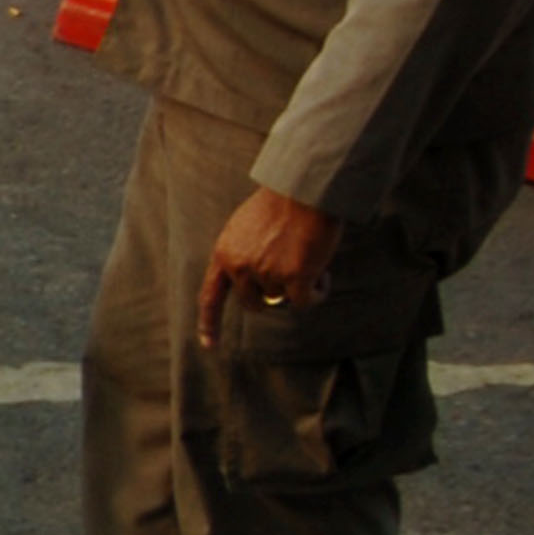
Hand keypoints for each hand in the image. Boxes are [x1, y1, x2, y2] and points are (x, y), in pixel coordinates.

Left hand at [197, 186, 343, 348]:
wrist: (304, 189)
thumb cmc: (281, 203)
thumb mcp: (245, 227)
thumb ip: (243, 255)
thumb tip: (256, 287)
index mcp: (224, 254)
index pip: (210, 296)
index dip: (210, 323)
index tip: (209, 345)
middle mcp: (239, 267)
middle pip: (255, 304)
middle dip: (273, 295)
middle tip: (292, 272)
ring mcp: (265, 273)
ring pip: (283, 299)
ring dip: (299, 284)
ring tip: (308, 256)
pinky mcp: (293, 277)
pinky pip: (305, 302)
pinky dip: (317, 293)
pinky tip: (323, 275)